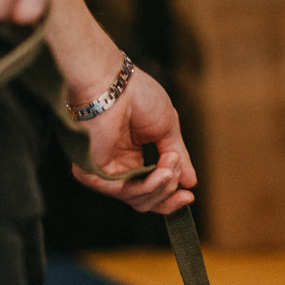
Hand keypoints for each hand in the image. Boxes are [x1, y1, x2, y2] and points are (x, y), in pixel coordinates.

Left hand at [69, 69, 198, 214]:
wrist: (114, 83)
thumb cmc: (137, 94)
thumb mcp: (168, 129)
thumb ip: (178, 158)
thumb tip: (191, 182)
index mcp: (131, 156)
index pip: (150, 189)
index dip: (171, 197)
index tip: (190, 195)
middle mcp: (117, 167)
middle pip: (146, 201)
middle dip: (169, 191)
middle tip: (178, 169)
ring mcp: (104, 171)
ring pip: (139, 201)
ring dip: (163, 185)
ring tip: (171, 162)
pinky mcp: (93, 173)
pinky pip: (126, 193)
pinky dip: (149, 186)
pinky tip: (163, 171)